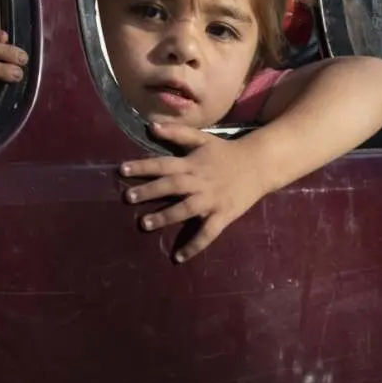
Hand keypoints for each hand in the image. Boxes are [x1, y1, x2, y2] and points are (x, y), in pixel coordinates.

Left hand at [120, 122, 269, 262]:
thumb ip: (177, 133)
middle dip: (149, 191)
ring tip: (144, 224)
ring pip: (185, 209)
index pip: (163, 164)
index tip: (122, 170)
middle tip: (127, 197)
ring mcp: (211, 200)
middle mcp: (199, 181)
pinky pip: (207, 233)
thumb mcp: (202, 139)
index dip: (143, 166)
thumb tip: (151, 125)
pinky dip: (194, 245)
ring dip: (165, 217)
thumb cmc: (226, 152)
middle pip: (171, 186)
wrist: (259, 164)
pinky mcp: (223, 215)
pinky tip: (179, 257)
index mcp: (192, 163)